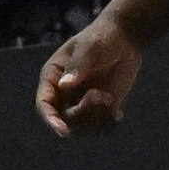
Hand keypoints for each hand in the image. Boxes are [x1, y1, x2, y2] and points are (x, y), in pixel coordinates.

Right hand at [35, 19, 139, 136]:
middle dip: (82, 112)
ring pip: (82, 125)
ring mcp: (82, 101)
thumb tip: (64, 85)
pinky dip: (108, 122)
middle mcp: (64, 93)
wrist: (124, 40)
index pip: (44, 103)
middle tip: (101, 95)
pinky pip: (99, 125)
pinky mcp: (100, 107)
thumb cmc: (101, 38)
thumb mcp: (90, 48)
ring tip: (109, 99)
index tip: (64, 131)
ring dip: (97, 117)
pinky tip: (117, 112)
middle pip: (65, 118)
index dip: (50, 119)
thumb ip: (78, 66)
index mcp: (53, 77)